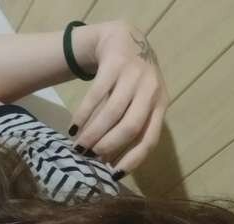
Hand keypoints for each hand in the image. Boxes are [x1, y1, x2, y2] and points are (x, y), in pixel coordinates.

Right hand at [69, 21, 168, 174]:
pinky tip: (73, 127)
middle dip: (108, 145)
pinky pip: (96, 95)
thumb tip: (109, 162)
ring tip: (78, 146)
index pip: (150, 138)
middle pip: (130, 126)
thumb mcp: (139, 101)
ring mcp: (133, 75)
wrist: (123, 38)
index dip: (132, 159)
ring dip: (93, 133)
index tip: (113, 175)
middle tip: (90, 157)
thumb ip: (130, 126)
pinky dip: (83, 115)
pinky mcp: (114, 64)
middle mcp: (151, 90)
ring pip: (112, 113)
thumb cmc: (131, 80)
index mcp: (160, 104)